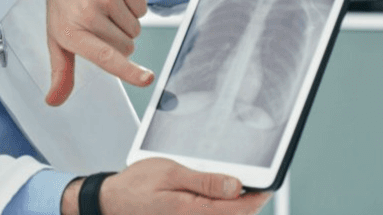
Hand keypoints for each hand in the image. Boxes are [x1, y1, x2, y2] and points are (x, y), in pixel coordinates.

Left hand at [45, 0, 151, 105]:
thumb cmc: (65, 3)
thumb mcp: (57, 36)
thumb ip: (60, 71)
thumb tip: (54, 101)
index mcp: (71, 30)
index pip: (105, 56)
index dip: (128, 71)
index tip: (147, 79)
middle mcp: (87, 12)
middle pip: (127, 46)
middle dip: (118, 38)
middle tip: (100, 19)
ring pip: (135, 28)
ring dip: (125, 20)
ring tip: (106, 4)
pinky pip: (143, 8)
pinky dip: (133, 3)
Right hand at [100, 158, 271, 214]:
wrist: (113, 202)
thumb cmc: (136, 186)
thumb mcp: (170, 173)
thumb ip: (205, 182)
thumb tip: (237, 186)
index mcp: (194, 212)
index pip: (240, 208)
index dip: (259, 194)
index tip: (268, 182)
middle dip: (249, 198)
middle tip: (253, 178)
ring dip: (234, 204)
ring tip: (233, 184)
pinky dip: (220, 208)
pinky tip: (216, 195)